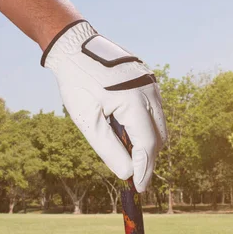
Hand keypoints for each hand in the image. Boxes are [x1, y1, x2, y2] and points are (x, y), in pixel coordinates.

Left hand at [42, 20, 166, 191]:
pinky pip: (153, 106)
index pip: (147, 145)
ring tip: (125, 148)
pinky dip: (144, 122)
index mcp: (135, 102)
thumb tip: (127, 173)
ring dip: (147, 139)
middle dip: (147, 156)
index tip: (139, 188)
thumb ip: (109, 149)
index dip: (144, 169)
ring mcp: (151, 81)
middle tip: (132, 172)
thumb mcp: (88, 120)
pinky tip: (125, 125)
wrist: (73, 45)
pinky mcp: (147, 76)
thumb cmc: (77, 83)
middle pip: (159, 136)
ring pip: (159, 122)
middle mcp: (150, 90)